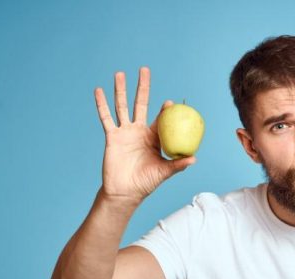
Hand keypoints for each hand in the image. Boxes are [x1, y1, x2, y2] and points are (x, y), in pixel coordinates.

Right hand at [94, 67, 194, 203]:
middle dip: (143, 87)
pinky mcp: (112, 136)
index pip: (161, 119)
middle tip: (144, 69)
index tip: (171, 102)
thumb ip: (178, 165)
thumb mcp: (164, 172)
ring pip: (122, 106)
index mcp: (154, 137)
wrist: (125, 191)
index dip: (165, 110)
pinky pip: (106, 118)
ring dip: (121, 89)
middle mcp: (139, 131)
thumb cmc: (146, 182)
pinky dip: (102, 104)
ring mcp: (125, 132)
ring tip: (120, 73)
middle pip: (140, 103)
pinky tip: (99, 90)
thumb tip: (195, 159)